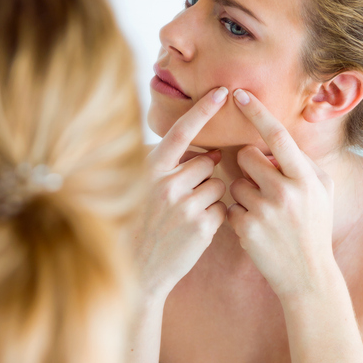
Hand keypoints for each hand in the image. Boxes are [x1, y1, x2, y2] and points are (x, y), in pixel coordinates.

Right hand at [133, 88, 228, 297]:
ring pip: (219, 184)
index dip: (203, 110)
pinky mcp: (202, 226)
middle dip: (204, 174)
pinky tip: (195, 230)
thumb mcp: (145, 190)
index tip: (222, 92)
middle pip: (207, 161)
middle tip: (186, 196)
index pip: (180, 132)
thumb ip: (169, 168)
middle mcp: (166, 184)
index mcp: (149, 170)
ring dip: (211, 195)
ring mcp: (185, 205)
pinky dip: (215, 215)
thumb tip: (209, 152)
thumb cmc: (143, 226)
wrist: (139, 270)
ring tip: (189, 214)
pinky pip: (223, 207)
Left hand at [227, 89, 334, 298]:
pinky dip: (238, 215)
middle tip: (261, 182)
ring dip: (243, 193)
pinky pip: (230, 207)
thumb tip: (274, 143)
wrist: (307, 275)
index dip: (258, 113)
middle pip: (246, 156)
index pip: (278, 136)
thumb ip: (302, 163)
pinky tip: (256, 229)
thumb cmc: (315, 228)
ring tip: (264, 214)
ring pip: (235, 183)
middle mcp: (285, 192)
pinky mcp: (246, 229)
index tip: (239, 95)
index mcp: (305, 178)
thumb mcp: (322, 192)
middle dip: (247, 164)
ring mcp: (264, 211)